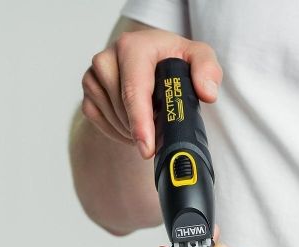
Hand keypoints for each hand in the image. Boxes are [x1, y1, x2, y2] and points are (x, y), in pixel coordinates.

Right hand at [81, 28, 221, 157]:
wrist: (155, 58)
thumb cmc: (174, 58)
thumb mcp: (200, 57)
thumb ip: (208, 70)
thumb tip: (207, 93)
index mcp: (133, 47)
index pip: (134, 90)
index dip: (141, 122)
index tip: (147, 147)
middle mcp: (108, 57)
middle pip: (119, 107)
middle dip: (140, 128)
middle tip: (159, 136)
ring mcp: (94, 74)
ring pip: (108, 115)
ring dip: (129, 130)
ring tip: (149, 127)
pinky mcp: (89, 91)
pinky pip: (97, 119)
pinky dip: (116, 130)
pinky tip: (133, 127)